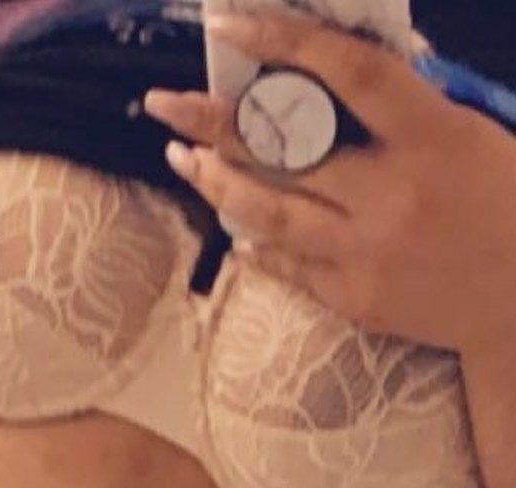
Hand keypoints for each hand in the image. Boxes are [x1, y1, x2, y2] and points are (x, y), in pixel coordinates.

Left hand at [145, 12, 515, 354]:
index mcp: (429, 136)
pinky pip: (289, 266)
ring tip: (181, 158)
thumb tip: (332, 69)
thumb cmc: (502, 200)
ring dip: (216, 184)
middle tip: (165, 103)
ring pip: (269, 214)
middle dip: (214, 123)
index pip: (346, 74)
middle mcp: (390, 195)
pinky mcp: (354, 299)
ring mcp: (366, 253)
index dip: (283, 43)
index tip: (228, 25)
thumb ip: (404, 107)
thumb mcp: (467, 133)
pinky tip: (233, 226)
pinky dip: (257, 242)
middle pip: (285, 151)